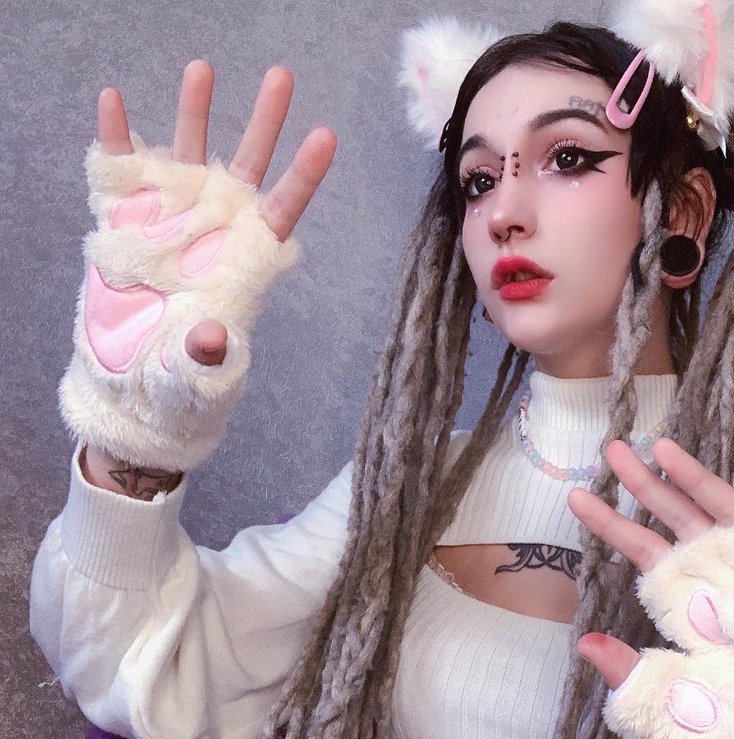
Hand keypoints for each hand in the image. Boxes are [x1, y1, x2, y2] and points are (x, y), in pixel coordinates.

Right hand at [97, 60, 336, 366]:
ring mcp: (171, 213)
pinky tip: (114, 101)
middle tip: (282, 76)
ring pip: (188, 150)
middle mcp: (217, 224)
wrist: (127, 377)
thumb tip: (211, 338)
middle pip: (248, 164)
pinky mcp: (126, 215)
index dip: (303, 175)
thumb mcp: (195, 375)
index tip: (326, 137)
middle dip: (266, 121)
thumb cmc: (179, 380)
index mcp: (247, 256)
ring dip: (195, 110)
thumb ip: (206, 356)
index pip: (282, 208)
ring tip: (203, 69)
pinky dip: (117, 134)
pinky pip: (121, 166)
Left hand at [567, 437, 733, 687]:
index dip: (610, 523)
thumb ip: (631, 674)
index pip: (642, 550)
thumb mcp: (678, 706)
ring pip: (723, 504)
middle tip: (611, 448)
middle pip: (674, 516)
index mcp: (688, 599)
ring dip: (694, 474)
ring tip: (661, 446)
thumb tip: (584, 645)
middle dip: (642, 483)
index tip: (575, 495)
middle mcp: (721, 570)